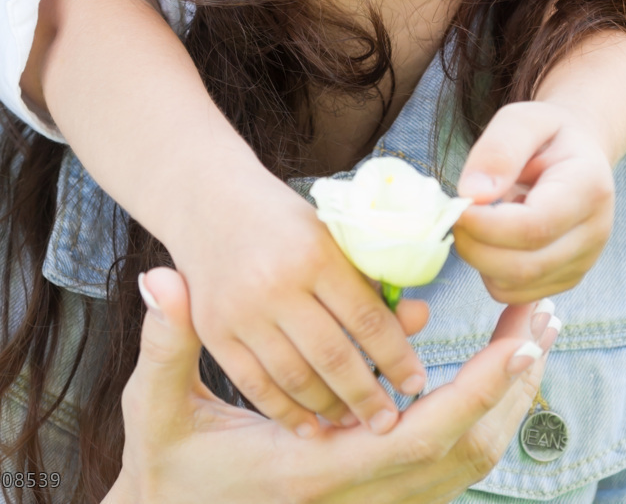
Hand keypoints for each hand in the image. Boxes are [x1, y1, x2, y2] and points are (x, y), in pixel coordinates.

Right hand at [109, 267, 556, 503]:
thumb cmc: (165, 469)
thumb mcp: (155, 409)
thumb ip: (166, 344)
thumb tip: (160, 278)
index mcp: (316, 474)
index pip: (422, 436)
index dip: (477, 390)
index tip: (516, 342)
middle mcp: (355, 499)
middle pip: (465, 452)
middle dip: (512, 385)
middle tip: (543, 319)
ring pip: (465, 465)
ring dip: (506, 401)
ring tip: (531, 334)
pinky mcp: (374, 498)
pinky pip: (447, 466)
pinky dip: (481, 418)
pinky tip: (494, 373)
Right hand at [169, 171, 429, 435]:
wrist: (206, 198)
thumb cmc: (282, 219)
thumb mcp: (329, 234)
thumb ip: (368, 279)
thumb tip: (419, 319)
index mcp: (313, 252)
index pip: (366, 318)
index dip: (397, 357)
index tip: (417, 383)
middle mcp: (275, 284)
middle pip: (334, 357)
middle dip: (368, 396)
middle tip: (391, 421)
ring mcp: (240, 311)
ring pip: (296, 378)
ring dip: (330, 408)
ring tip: (354, 421)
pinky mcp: (213, 331)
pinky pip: (255, 385)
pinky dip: (286, 412)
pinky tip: (310, 425)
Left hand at [453, 100, 615, 302]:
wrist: (579, 154)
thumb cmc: (548, 134)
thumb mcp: (523, 120)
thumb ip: (498, 150)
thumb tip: (472, 193)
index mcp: (588, 188)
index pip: (534, 227)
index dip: (487, 225)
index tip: (458, 206)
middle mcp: (593, 234)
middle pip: (524, 266)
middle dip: (475, 246)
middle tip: (455, 214)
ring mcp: (582, 263)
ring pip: (515, 286)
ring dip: (480, 259)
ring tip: (481, 219)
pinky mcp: (565, 280)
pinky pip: (515, 294)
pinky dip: (491, 272)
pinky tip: (494, 239)